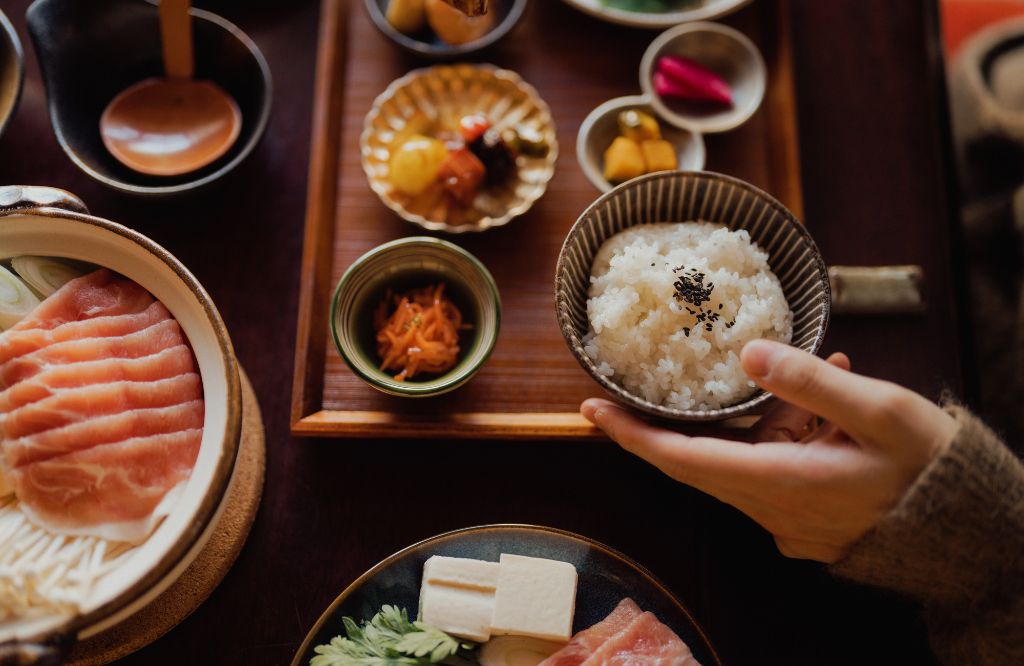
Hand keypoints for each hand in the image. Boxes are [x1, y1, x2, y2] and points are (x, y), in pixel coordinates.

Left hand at [581, 340, 957, 562]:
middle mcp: (772, 508)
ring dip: (750, 419)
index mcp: (779, 484)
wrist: (970, 535)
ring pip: (740, 459)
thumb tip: (749, 352)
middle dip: (662, 426)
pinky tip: (819, 401)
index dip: (633, 436)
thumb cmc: (931, 472)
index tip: (593, 411)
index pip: (683, 461)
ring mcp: (787, 517)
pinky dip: (780, 433)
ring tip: (788, 376)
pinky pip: (771, 467)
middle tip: (626, 393)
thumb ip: (812, 381)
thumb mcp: (882, 413)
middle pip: (698, 462)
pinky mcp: (804, 516)